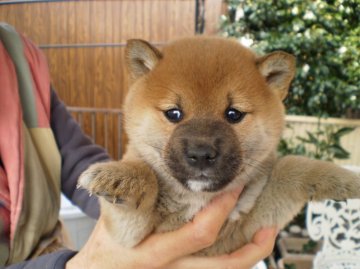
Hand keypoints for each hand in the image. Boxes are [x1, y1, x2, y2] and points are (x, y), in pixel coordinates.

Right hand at [66, 187, 276, 268]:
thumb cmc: (105, 244)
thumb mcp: (113, 216)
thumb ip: (134, 191)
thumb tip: (148, 156)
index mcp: (154, 254)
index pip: (200, 234)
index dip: (221, 210)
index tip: (233, 188)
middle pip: (223, 267)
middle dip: (250, 247)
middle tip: (268, 225)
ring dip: (249, 258)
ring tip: (265, 237)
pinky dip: (232, 262)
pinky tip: (242, 247)